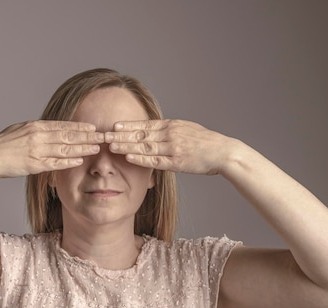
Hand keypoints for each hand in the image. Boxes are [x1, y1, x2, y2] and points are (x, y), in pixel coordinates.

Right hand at [0, 120, 103, 178]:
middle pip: (67, 136)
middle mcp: (38, 136)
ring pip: (65, 148)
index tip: (92, 127)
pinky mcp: (34, 164)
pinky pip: (55, 163)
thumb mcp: (19, 130)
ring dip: (82, 148)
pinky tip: (79, 160)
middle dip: (87, 136)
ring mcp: (36, 150)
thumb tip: (47, 128)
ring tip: (96, 148)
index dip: (79, 127)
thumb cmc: (1, 144)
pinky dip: (68, 161)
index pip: (62, 126)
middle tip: (102, 136)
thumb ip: (35, 129)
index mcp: (35, 126)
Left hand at [105, 119, 235, 174]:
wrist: (223, 152)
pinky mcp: (177, 162)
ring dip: (126, 146)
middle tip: (104, 134)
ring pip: (145, 146)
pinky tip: (128, 158)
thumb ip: (170, 130)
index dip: (129, 125)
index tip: (114, 125)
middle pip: (141, 134)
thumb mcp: (186, 130)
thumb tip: (155, 130)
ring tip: (110, 146)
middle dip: (121, 134)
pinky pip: (155, 160)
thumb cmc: (205, 143)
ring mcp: (173, 148)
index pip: (145, 125)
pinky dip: (140, 159)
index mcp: (172, 125)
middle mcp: (170, 134)